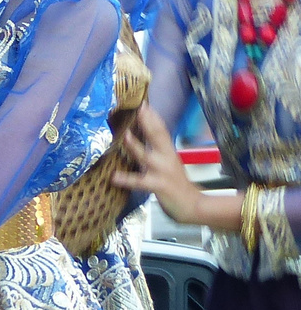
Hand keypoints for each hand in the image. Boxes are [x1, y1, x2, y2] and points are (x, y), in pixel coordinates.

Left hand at [112, 103, 205, 224]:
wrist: (193, 206)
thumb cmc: (175, 183)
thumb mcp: (167, 162)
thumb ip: (156, 150)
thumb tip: (138, 135)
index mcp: (168, 152)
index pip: (162, 130)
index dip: (153, 117)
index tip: (144, 103)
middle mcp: (166, 158)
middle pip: (158, 136)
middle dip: (149, 122)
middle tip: (140, 108)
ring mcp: (163, 172)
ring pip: (147, 156)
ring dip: (136, 146)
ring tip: (125, 136)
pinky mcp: (159, 186)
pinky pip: (141, 182)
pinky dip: (127, 179)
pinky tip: (114, 176)